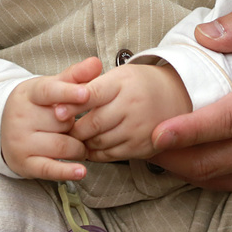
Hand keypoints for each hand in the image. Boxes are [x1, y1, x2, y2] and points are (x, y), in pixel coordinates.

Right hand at [1, 57, 100, 180]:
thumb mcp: (50, 86)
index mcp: (28, 94)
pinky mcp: (24, 164)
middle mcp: (21, 118)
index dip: (68, 92)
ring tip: (80, 143)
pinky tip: (82, 171)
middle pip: (61, 122)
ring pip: (61, 146)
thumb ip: (74, 76)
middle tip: (79, 125)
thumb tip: (96, 63)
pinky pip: (49, 169)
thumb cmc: (35, 106)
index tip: (86, 93)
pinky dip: (67, 171)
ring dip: (78, 147)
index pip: (48, 91)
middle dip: (76, 124)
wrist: (2, 129)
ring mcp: (20, 142)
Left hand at [71, 64, 190, 162]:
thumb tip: (61, 103)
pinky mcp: (142, 147)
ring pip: (100, 142)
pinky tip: (90, 146)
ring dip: (83, 142)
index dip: (72, 104)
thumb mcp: (117, 75)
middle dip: (74, 129)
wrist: (174, 95)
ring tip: (75, 136)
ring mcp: (138, 129)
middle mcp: (132, 106)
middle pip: (94, 123)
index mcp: (124, 84)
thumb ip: (90, 87)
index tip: (56, 111)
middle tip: (61, 129)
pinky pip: (111, 155)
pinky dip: (96, 153)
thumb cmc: (138, 83)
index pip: (92, 95)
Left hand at [145, 5, 231, 190]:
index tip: (157, 134)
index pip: (228, 121)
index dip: (190, 131)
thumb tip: (204, 35)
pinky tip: (188, 165)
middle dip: (176, 158)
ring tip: (154, 156)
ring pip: (227, 176)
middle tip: (136, 145)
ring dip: (188, 170)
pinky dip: (210, 177)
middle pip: (220, 158)